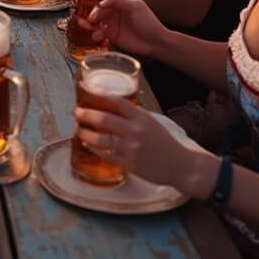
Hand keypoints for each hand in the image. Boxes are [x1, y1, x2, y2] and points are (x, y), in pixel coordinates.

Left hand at [74, 98, 207, 192]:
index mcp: (142, 118)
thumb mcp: (154, 123)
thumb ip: (135, 116)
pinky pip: (106, 155)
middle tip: (76, 112)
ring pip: (101, 139)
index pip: (118, 102)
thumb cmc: (167, 144)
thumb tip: (114, 106)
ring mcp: (131, 149)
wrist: (181, 166)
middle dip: (86, 114)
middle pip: (104, 120)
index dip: (102, 96)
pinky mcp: (129, 164)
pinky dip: (94, 149)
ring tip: (78, 128)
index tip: (89, 92)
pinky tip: (87, 144)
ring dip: (86, 133)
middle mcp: (135, 132)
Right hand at [84, 0, 169, 58]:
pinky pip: (99, 34)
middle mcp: (115, 14)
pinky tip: (99, 36)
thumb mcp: (136, 7)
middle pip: (98, 13)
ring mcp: (113, 25)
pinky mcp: (112, 36)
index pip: (104, 3)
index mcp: (120, 5)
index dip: (97, 8)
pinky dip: (96, 34)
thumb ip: (118, 1)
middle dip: (92, 17)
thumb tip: (101, 2)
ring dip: (91, 26)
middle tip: (90, 21)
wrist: (156, 42)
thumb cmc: (149, 23)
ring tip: (92, 29)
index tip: (93, 13)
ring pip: (96, 23)